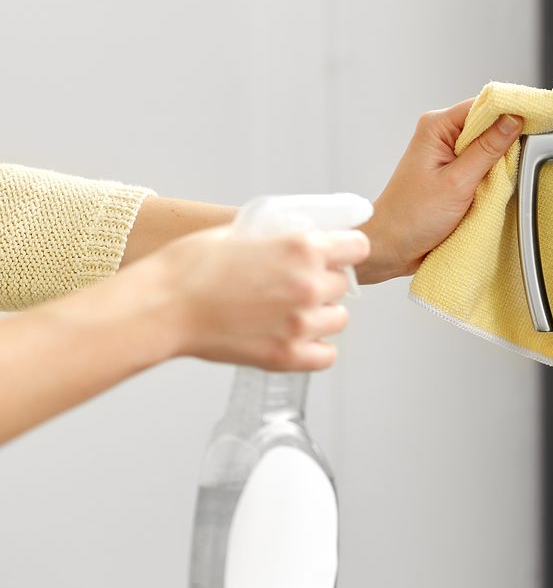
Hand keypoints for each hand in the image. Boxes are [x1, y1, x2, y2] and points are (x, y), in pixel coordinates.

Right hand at [146, 227, 369, 370]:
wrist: (161, 307)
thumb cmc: (189, 267)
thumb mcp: (238, 232)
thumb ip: (276, 236)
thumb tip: (295, 237)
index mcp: (301, 248)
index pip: (357, 247)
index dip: (345, 250)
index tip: (336, 255)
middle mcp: (308, 285)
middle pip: (342, 285)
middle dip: (323, 282)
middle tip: (294, 285)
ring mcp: (300, 323)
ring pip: (337, 319)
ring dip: (320, 315)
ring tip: (290, 312)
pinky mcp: (286, 356)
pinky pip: (326, 355)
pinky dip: (315, 348)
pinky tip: (295, 338)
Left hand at [357, 99, 523, 281]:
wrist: (391, 246)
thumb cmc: (411, 216)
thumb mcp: (457, 183)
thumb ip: (487, 150)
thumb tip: (512, 121)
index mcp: (436, 126)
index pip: (482, 105)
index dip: (510, 112)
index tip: (534, 123)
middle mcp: (440, 135)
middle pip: (487, 125)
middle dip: (505, 142)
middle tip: (516, 162)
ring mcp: (446, 154)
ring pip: (486, 147)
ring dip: (498, 163)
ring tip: (499, 181)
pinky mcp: (452, 173)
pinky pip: (481, 166)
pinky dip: (491, 176)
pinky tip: (493, 189)